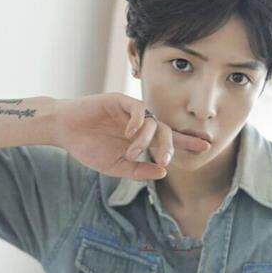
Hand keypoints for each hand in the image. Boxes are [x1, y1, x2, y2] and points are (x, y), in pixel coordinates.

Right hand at [53, 92, 209, 179]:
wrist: (65, 131)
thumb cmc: (90, 148)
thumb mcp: (116, 166)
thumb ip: (139, 170)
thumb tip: (163, 172)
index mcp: (143, 139)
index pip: (170, 140)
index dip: (187, 142)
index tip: (206, 147)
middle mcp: (141, 124)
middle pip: (166, 131)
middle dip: (171, 145)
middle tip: (166, 158)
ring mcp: (131, 112)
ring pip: (153, 121)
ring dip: (145, 139)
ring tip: (131, 152)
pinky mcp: (119, 100)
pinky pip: (137, 108)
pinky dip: (137, 121)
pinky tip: (129, 133)